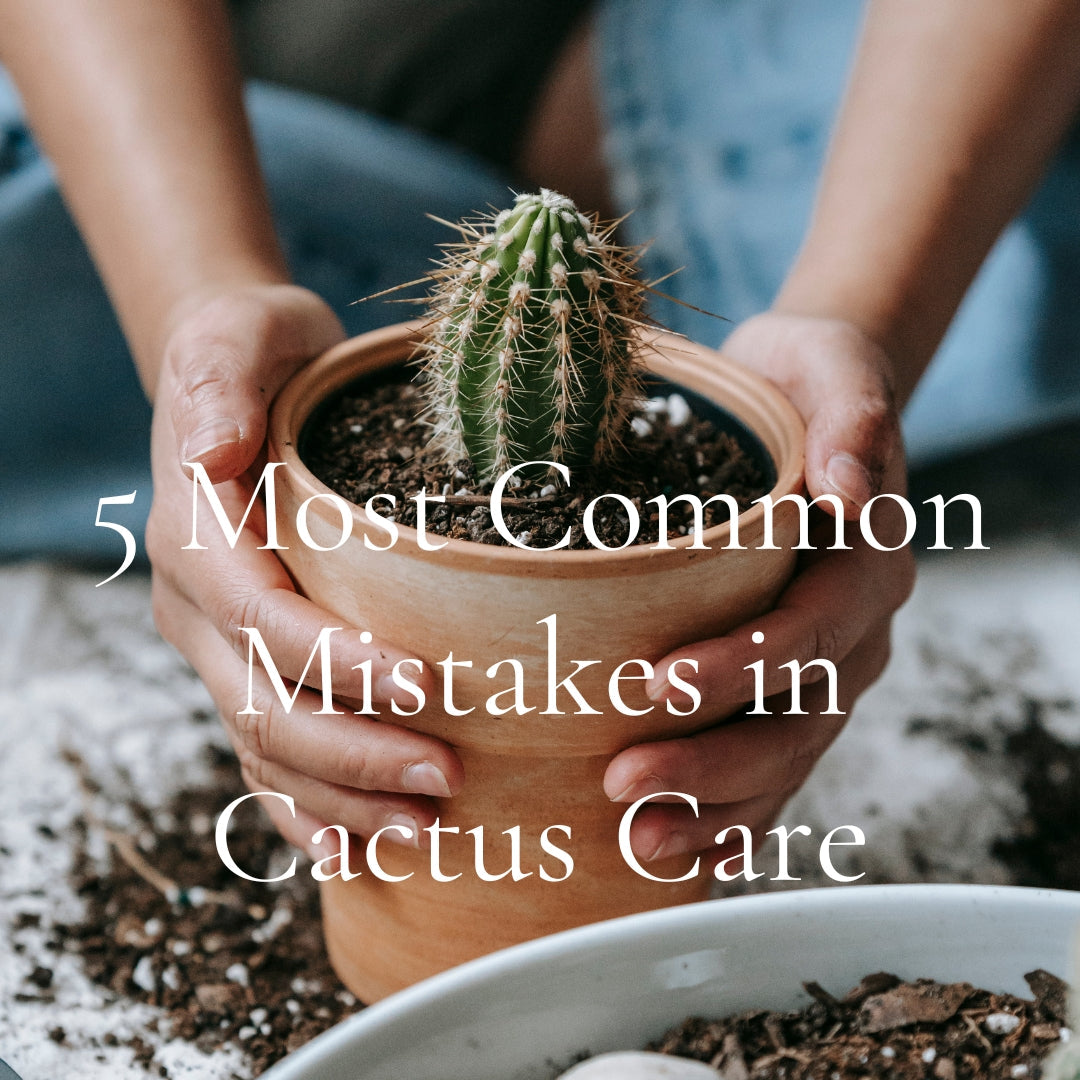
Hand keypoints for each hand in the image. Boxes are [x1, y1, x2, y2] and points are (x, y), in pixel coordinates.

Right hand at [146, 284, 462, 859]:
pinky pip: (266, 752)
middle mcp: (198, 605)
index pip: (263, 619)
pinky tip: (356, 846)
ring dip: (340, 796)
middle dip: (353, 752)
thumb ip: (218, 383)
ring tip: (425, 825)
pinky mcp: (248, 663)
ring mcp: (217, 645)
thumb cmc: (256, 355)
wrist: (241, 383)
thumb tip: (208, 450)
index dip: (337, 663)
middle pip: (264, 703)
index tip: (424, 684)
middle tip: (444, 777)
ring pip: (265, 746)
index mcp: (197, 535)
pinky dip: (307, 806)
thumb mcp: (238, 335)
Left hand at [606, 312, 914, 871]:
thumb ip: (853, 416)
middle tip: (623, 783)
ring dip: (716, 808)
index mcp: (866, 559)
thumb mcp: (828, 367)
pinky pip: (775, 766)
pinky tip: (684, 854)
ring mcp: (827, 668)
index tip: (658, 685)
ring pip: (786, 758)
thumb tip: (849, 488)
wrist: (804, 402)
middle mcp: (855, 629)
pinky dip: (735, 816)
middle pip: (798, 716)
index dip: (743, 663)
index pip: (811, 627)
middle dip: (713, 760)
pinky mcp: (789, 686)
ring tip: (640, 843)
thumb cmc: (801, 383)